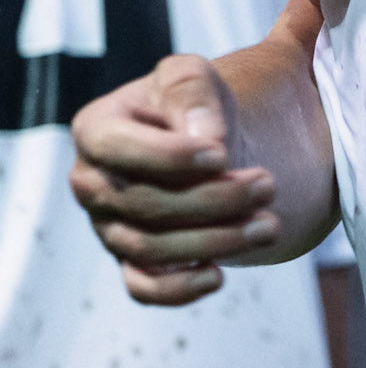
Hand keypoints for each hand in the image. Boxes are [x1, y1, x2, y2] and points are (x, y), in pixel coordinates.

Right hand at [69, 55, 280, 305]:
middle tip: (269, 184)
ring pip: (150, 248)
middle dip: (212, 200)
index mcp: (97, 128)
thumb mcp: (193, 77)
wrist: (208, 141)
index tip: (221, 153)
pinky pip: (142, 287)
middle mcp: (93, 181)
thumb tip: (205, 136)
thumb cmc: (195, 104)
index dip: (168, 156)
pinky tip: (219, 276)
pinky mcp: (131, 260)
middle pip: (143, 203)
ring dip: (215, 240)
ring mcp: (108, 225)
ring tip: (269, 224)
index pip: (118, 148)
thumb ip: (196, 91)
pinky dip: (177, 290)